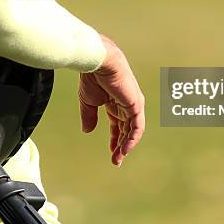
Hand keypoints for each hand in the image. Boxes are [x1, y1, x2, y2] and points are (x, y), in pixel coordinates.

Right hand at [78, 34, 145, 165]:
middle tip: (115, 160)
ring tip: (118, 158)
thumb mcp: (88, 101)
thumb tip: (87, 131)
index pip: (118, 124)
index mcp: (115, 102)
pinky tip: (124, 149)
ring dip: (125, 145)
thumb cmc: (93, 77)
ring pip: (132, 130)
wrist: (99, 63)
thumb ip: (89, 116)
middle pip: (126, 129)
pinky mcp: (136, 105)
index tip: (111, 152)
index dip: (114, 139)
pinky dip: (131, 139)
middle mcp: (126, 104)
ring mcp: (133, 105)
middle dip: (120, 145)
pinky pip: (137, 127)